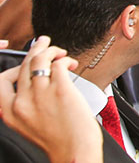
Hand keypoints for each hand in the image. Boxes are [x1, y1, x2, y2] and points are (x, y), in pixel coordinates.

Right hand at [0, 36, 102, 162]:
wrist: (74, 151)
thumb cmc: (58, 140)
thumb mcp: (27, 125)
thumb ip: (24, 106)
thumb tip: (32, 83)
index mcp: (9, 112)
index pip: (1, 81)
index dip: (13, 67)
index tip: (24, 63)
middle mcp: (21, 102)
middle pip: (23, 66)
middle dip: (35, 50)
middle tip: (44, 43)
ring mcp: (39, 94)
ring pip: (39, 59)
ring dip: (50, 50)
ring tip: (60, 51)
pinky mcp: (60, 88)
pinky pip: (58, 64)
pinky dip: (65, 59)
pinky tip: (71, 63)